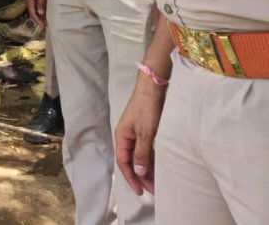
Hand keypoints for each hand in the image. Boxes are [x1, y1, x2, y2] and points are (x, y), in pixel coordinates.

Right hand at [115, 79, 166, 195]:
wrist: (152, 89)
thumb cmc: (146, 108)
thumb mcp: (145, 133)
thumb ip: (141, 153)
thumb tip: (137, 172)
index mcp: (122, 137)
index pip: (124, 162)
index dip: (131, 178)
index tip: (140, 192)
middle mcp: (127, 137)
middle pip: (131, 161)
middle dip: (141, 177)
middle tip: (153, 191)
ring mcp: (136, 134)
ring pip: (139, 156)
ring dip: (147, 170)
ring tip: (158, 183)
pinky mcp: (145, 131)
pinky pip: (146, 150)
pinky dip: (151, 160)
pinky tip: (158, 168)